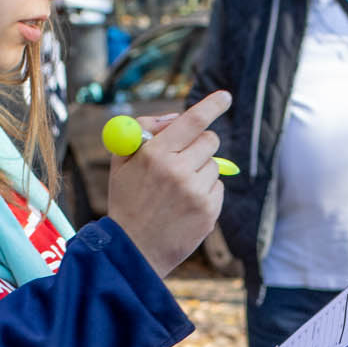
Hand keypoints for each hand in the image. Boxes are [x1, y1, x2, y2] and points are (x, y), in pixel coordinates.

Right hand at [106, 90, 231, 277]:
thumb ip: (144, 131)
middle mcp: (178, 170)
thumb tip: (177, 117)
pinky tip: (185, 206)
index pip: (192, 120)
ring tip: (178, 190)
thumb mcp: (122, 161)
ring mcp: (196, 192)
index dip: (212, 105)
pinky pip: (217, 187)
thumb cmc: (127, 200)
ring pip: (214, 164)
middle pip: (209, 139)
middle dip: (201, 143)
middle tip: (187, 156)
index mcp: (154, 154)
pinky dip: (205, 191)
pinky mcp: (209, 211)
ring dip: (201, 170)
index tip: (225, 97)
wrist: (133, 250)